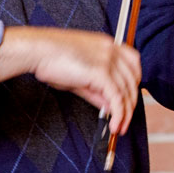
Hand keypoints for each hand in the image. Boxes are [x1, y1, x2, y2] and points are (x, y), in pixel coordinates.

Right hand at [0, 27, 141, 135]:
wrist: (39, 49)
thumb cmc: (52, 58)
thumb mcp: (79, 75)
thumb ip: (97, 90)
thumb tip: (110, 107)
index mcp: (108, 44)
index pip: (134, 62)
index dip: (134, 82)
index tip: (129, 97)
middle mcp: (111, 50)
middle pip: (133, 80)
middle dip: (130, 102)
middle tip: (124, 119)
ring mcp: (108, 60)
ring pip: (126, 91)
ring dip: (125, 114)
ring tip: (119, 128)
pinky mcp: (101, 72)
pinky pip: (117, 98)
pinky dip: (119, 115)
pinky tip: (114, 125)